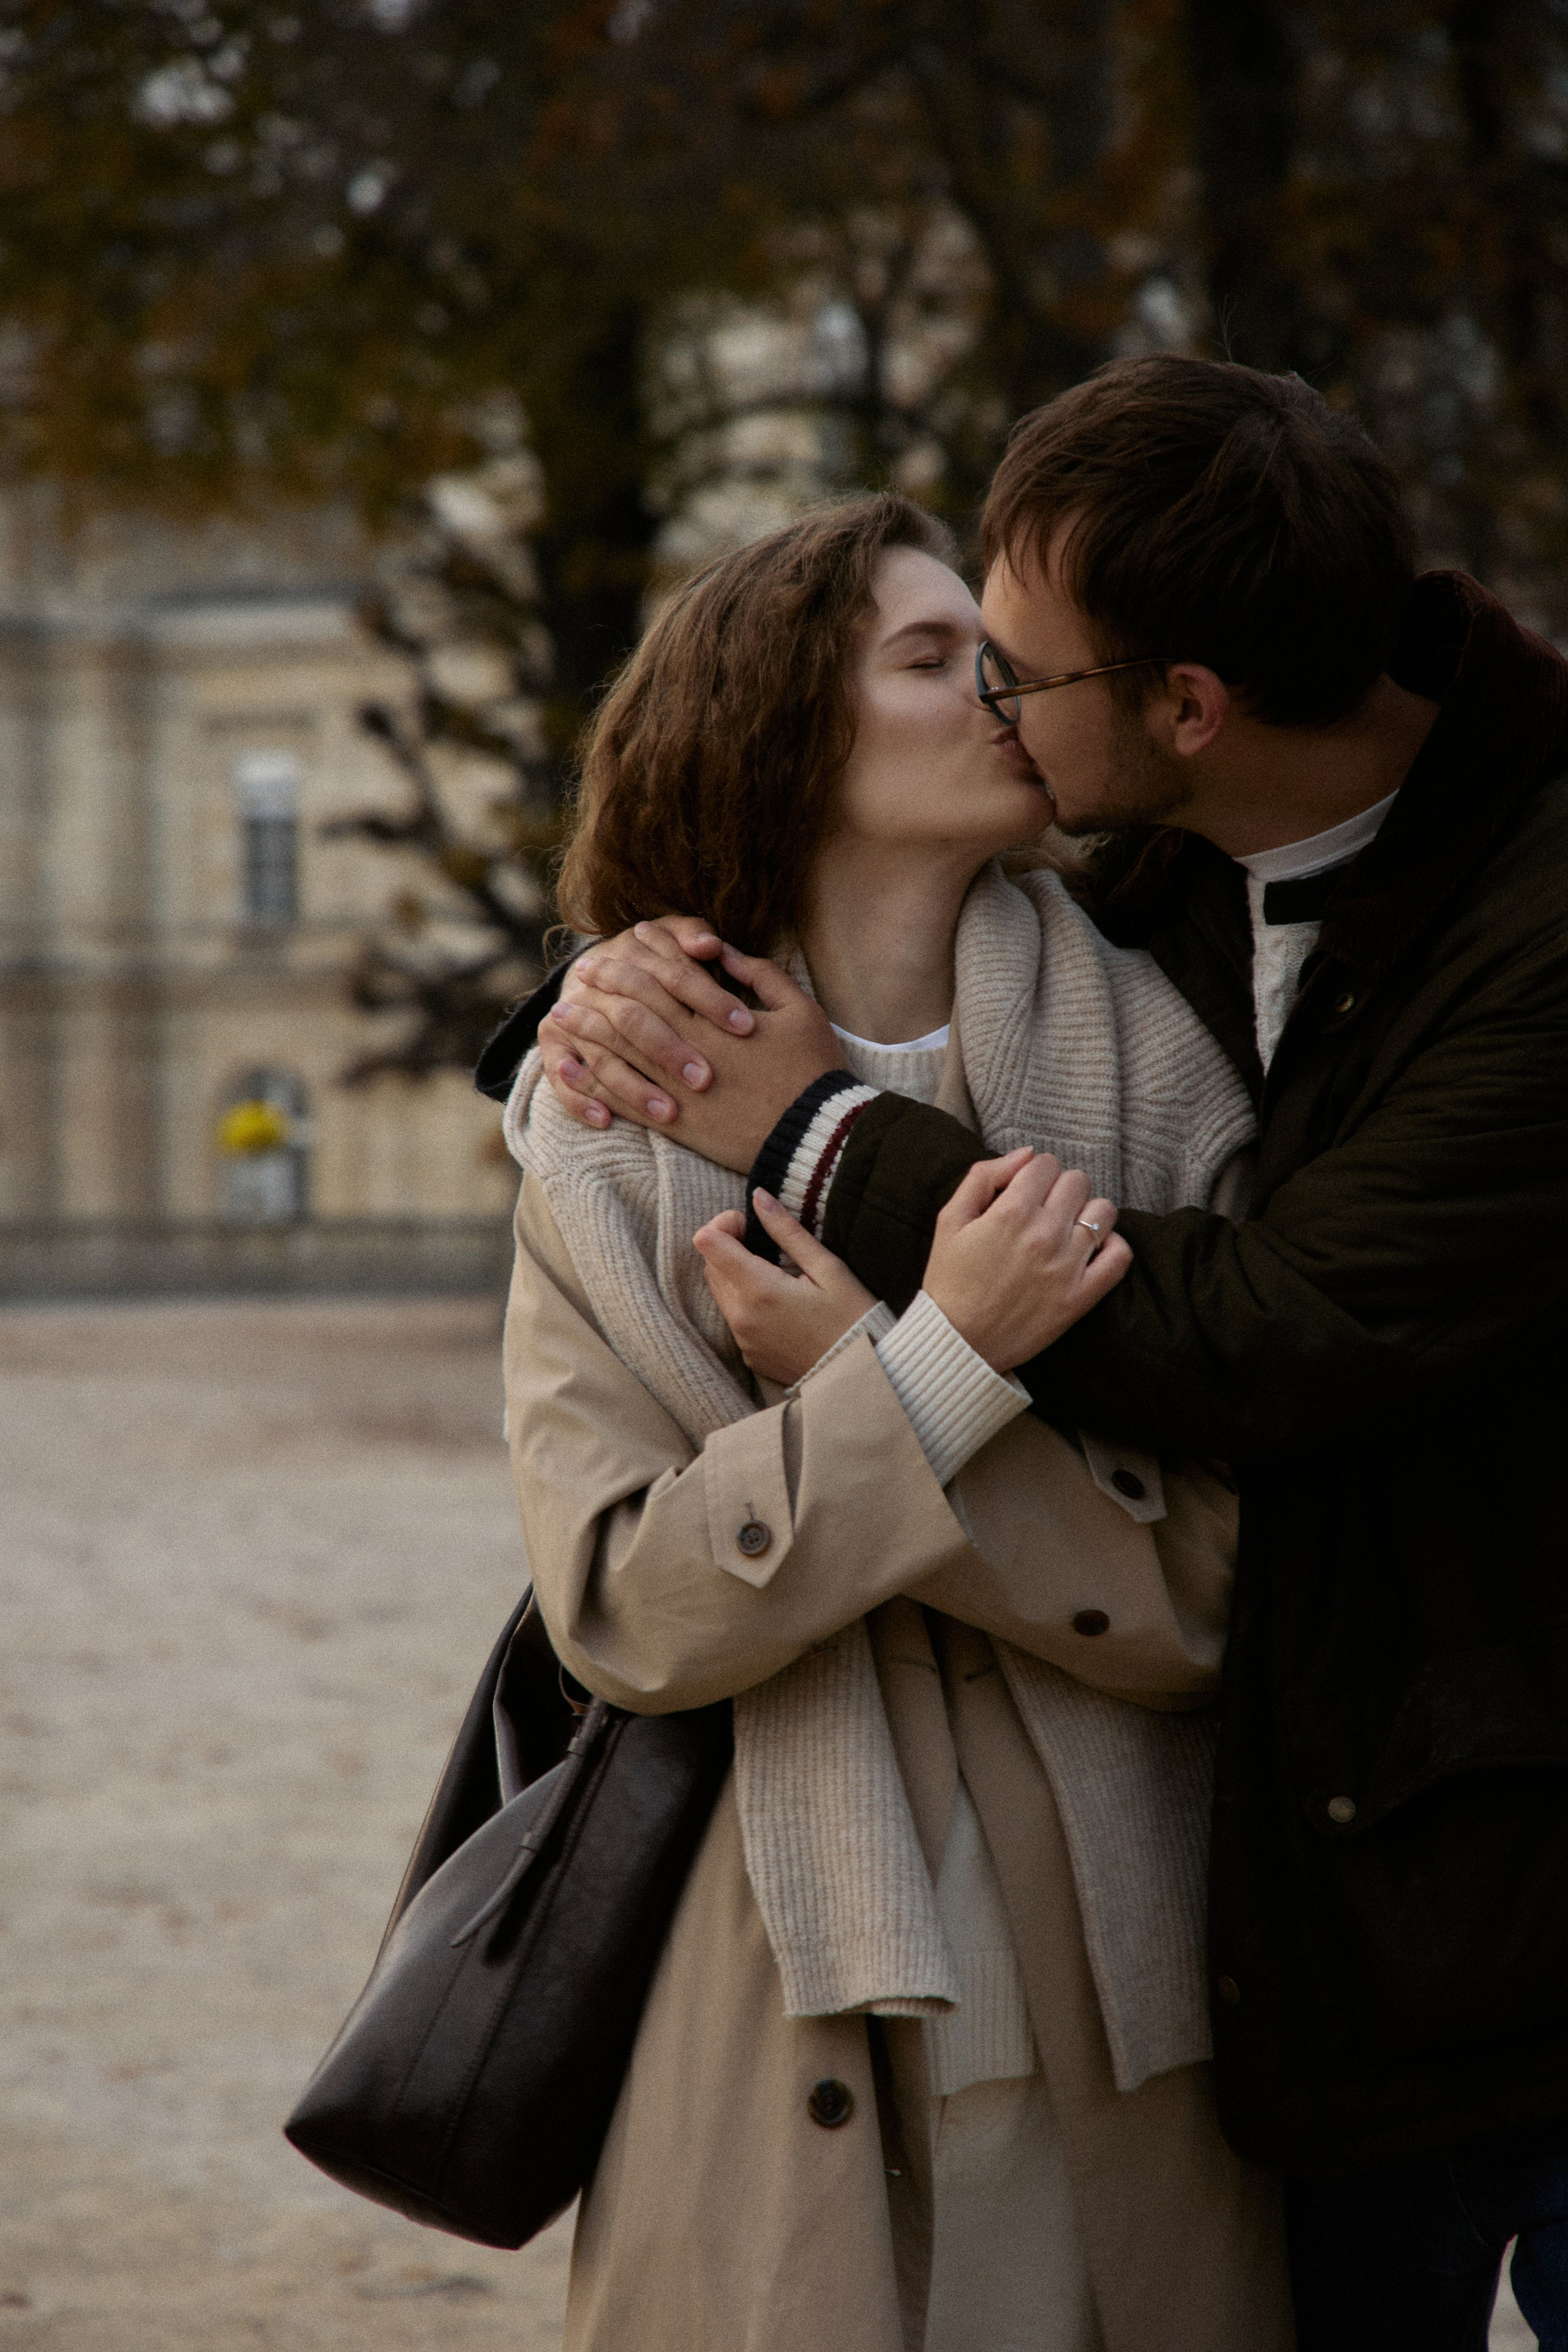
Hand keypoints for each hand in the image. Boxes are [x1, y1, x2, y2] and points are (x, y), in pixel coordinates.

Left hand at [542, 916, 841, 1174]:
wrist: (815, 1138)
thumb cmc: (813, 1071)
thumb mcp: (800, 1010)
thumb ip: (760, 975)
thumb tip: (721, 949)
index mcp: (720, 1022)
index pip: (673, 976)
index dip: (650, 952)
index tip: (632, 935)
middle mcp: (692, 1052)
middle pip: (637, 1009)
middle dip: (607, 984)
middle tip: (585, 970)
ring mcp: (679, 1090)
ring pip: (620, 1051)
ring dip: (588, 1028)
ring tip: (563, 1012)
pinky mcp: (676, 1123)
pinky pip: (624, 1099)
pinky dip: (594, 1082)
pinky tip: (571, 1066)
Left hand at [693, 1191, 875, 1386]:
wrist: (862, 1375)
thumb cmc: (853, 1318)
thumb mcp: (827, 1268)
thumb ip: (787, 1231)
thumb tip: (759, 1197)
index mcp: (759, 1289)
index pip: (707, 1242)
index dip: (725, 1224)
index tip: (752, 1225)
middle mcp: (741, 1317)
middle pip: (710, 1265)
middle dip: (730, 1246)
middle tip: (769, 1247)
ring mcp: (743, 1339)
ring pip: (719, 1291)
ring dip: (736, 1274)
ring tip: (778, 1275)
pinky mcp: (749, 1355)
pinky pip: (734, 1318)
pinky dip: (746, 1302)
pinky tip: (781, 1305)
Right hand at [923, 1148, 1130, 1370]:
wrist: (957, 1341)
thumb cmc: (950, 1279)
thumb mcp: (949, 1219)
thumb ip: (983, 1176)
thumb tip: (1027, 1153)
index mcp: (1010, 1212)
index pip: (1046, 1163)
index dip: (1034, 1173)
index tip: (1025, 1191)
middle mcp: (1043, 1235)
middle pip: (1077, 1181)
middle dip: (1060, 1189)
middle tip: (1044, 1210)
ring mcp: (1066, 1266)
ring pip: (1103, 1211)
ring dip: (1086, 1213)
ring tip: (1067, 1229)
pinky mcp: (1081, 1296)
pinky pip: (1120, 1256)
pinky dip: (1112, 1246)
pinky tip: (1091, 1250)